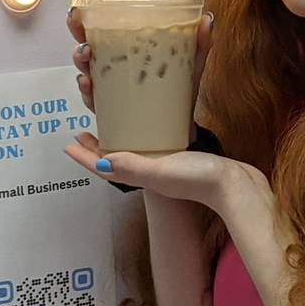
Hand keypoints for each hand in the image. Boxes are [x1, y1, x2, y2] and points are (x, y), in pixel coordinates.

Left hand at [63, 131, 269, 217]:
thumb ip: (132, 167)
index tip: (69, 143)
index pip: (103, 166)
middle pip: (115, 155)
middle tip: (84, 129)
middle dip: (97, 144)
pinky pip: (155, 141)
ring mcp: (165, 163)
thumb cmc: (198, 179)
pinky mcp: (181, 155)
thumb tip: (99, 162)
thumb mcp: (160, 171)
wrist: (235, 185)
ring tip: (110, 121)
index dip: (84, 157)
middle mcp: (149, 168)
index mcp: (140, 172)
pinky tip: (149, 120)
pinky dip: (144, 131)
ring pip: (133, 148)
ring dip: (118, 135)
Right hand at [66, 0, 214, 124]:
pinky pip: (91, 96)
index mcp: (127, 43)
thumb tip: (208, 20)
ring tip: (87, 51)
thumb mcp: (190, 64)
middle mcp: (112, 60)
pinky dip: (87, 89)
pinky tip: (89, 83)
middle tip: (76, 18)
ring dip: (80, 55)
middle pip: (85, 37)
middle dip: (77, 25)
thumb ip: (199, 43)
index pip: (104, 18)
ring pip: (85, 65)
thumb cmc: (178, 91)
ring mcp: (107, 83)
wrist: (178, 127)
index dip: (89, 0)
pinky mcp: (108, 106)